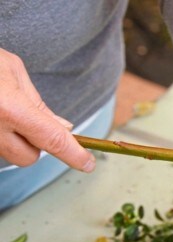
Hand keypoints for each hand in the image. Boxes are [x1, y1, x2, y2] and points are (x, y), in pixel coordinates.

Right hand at [0, 48, 94, 170]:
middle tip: (28, 119)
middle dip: (35, 145)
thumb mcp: (12, 70)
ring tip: (2, 110)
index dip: (74, 155)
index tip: (88, 164)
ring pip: (8, 154)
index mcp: (8, 108)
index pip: (52, 140)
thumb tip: (64, 128)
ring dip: (14, 140)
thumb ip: (39, 103)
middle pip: (28, 158)